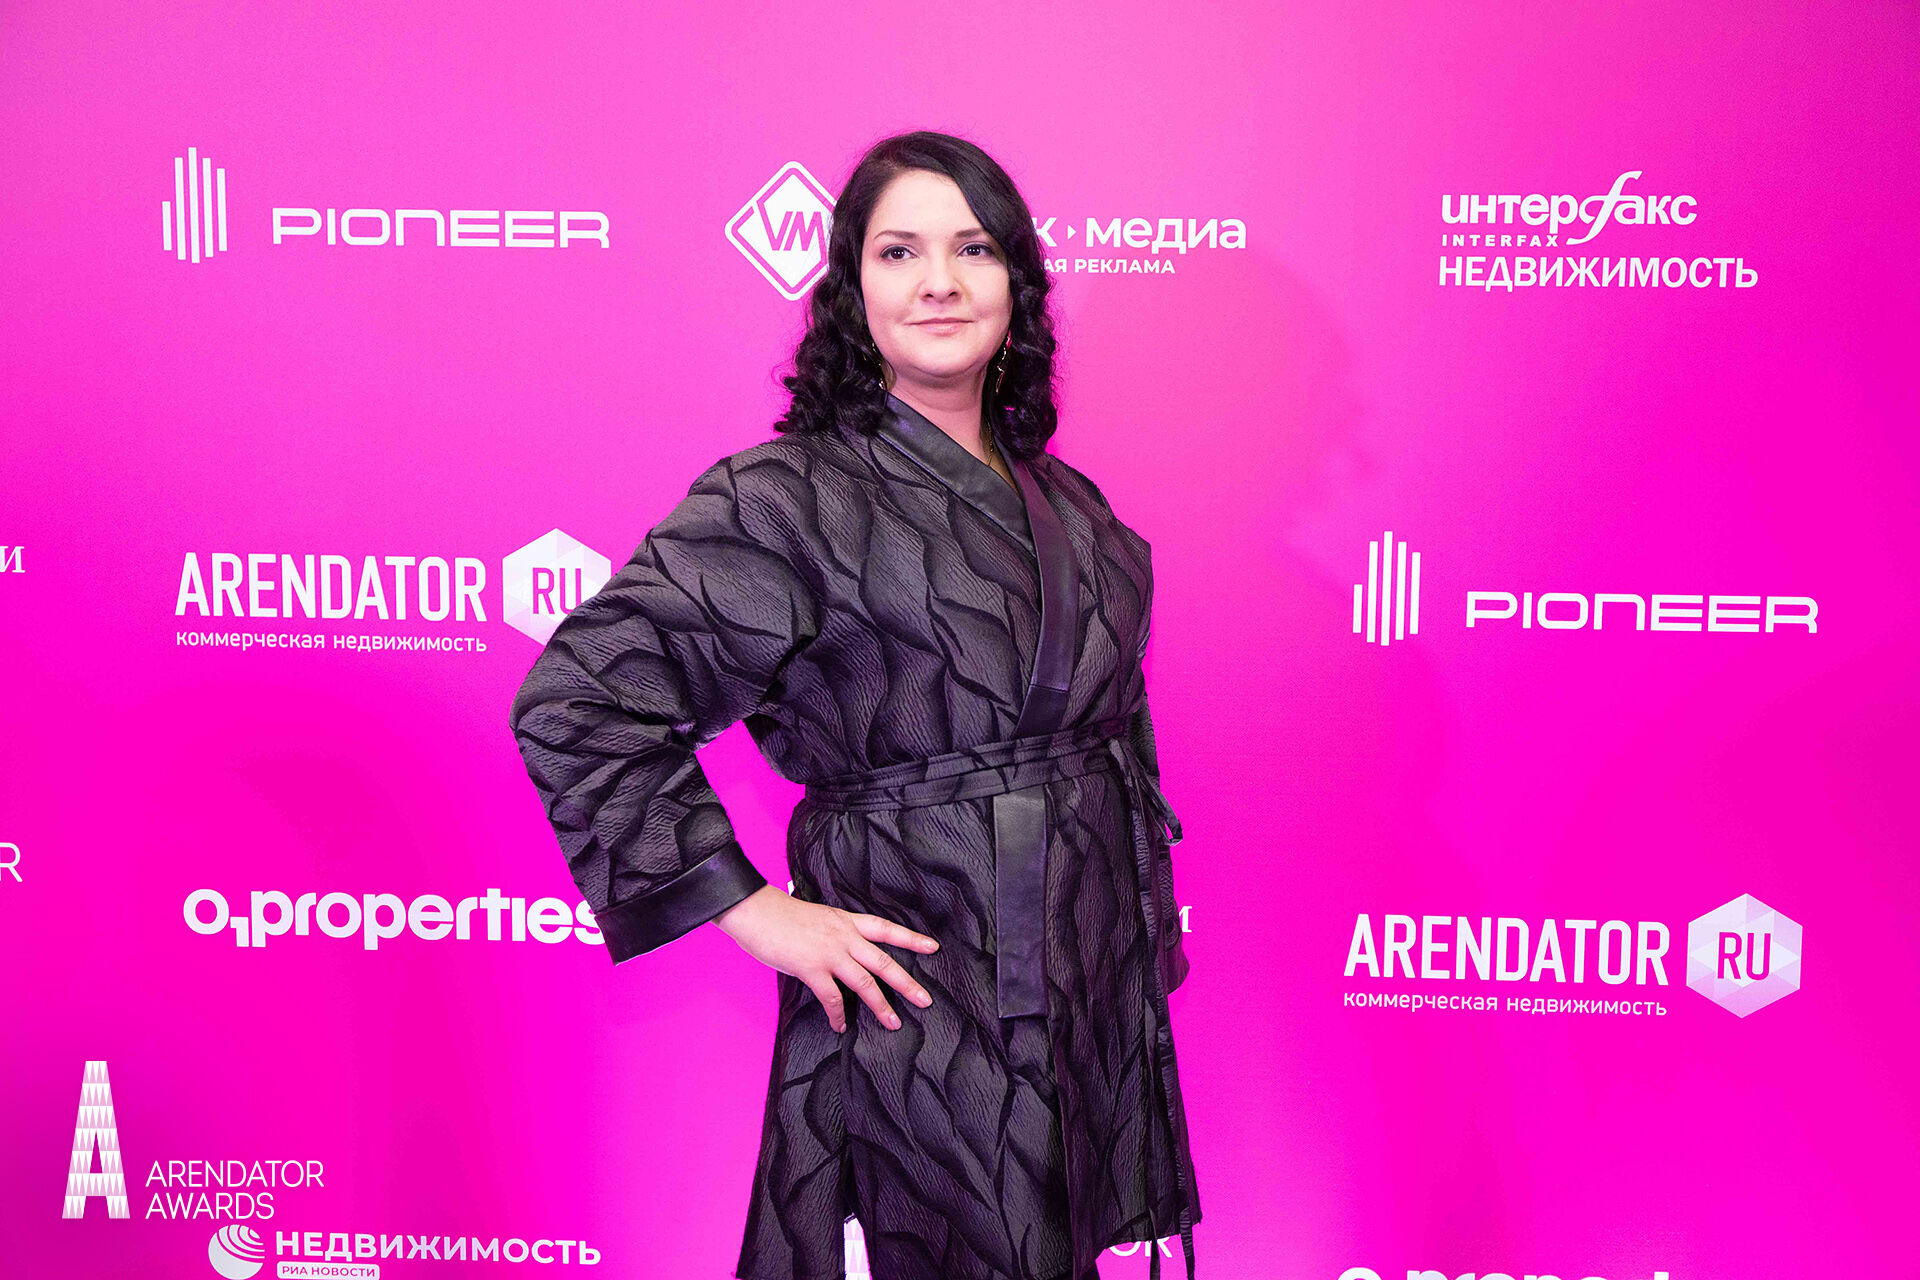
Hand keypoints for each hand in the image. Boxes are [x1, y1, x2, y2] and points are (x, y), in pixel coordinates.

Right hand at [712, 884, 938, 1032]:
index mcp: (846, 921)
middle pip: (884, 961)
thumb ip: (833, 935)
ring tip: (893, 1023)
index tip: (933, 946)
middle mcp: (844, 936)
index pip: (886, 928)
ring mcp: (829, 952)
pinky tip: (841, 1026)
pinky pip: (832, 997)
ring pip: (865, 983)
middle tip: (925, 1000)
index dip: (911, 938)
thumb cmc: (781, 915)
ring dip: (880, 1006)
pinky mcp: (811, 968)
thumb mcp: (817, 918)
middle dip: (907, 982)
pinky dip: (838, 1015)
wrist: (756, 910)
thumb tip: (841, 953)